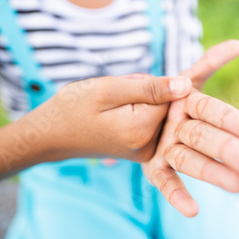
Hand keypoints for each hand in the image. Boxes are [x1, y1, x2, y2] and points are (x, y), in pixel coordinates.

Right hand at [26, 74, 191, 161]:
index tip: (130, 85)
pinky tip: (118, 114)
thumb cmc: (74, 107)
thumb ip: (151, 87)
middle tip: (118, 95)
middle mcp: (148, 147)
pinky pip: (152, 124)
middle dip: (149, 93)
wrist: (51, 135)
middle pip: (168, 106)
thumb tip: (187, 85)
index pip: (172, 96)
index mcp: (142, 129)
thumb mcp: (109, 88)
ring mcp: (145, 154)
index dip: (152, 83)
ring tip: (114, 106)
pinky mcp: (142, 153)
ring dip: (143, 102)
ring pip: (160, 114)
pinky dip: (140, 113)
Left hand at [142, 41, 238, 216]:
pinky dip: (178, 196)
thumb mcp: (157, 81)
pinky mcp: (156, 167)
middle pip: (208, 139)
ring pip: (192, 161)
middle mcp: (181, 127)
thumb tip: (206, 67)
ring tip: (238, 187)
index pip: (213, 111)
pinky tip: (191, 211)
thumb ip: (185, 74)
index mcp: (185, 102)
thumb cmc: (141, 94)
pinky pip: (167, 182)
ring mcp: (169, 148)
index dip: (233, 121)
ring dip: (215, 174)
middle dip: (233, 153)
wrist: (113, 112)